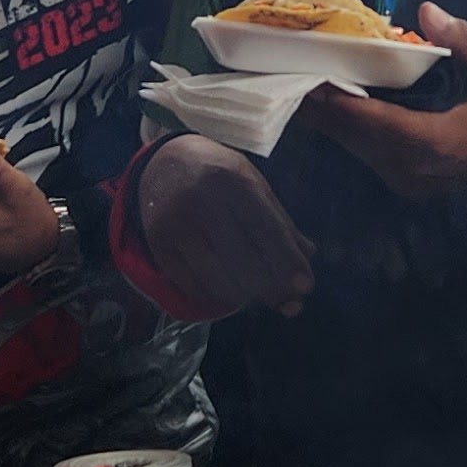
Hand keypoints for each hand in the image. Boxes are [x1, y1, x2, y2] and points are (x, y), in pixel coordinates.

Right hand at [134, 135, 317, 316]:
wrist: (161, 164)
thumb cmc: (218, 174)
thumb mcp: (253, 184)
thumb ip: (280, 220)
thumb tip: (308, 255)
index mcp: (232, 181)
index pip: (265, 229)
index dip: (286, 261)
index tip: (306, 286)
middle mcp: (201, 202)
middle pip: (242, 261)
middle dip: (271, 289)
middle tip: (289, 302)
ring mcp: (175, 226)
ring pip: (217, 280)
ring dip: (246, 297)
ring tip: (259, 294)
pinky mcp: (158, 247)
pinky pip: (193, 287)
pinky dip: (217, 298)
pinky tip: (230, 293)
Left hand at [303, 5, 466, 200]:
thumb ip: (465, 43)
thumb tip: (429, 10)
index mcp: (437, 141)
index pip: (380, 123)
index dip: (344, 103)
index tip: (313, 81)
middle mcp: (411, 166)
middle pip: (355, 135)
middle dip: (321, 106)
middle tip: (288, 74)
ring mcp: (401, 177)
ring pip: (353, 145)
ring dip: (326, 117)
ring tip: (295, 84)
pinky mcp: (396, 180)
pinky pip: (361, 151)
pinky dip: (342, 127)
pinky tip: (322, 105)